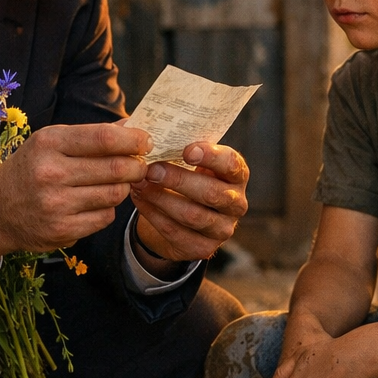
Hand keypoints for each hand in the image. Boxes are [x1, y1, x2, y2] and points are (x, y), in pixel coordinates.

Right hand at [0, 123, 150, 260]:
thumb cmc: (30, 169)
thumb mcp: (51, 142)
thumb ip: (91, 135)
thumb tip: (131, 126)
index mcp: (49, 143)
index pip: (104, 138)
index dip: (133, 140)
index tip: (146, 141)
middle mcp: (51, 173)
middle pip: (116, 168)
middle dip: (136, 166)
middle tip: (139, 165)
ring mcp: (56, 204)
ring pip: (115, 194)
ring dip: (123, 187)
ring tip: (115, 183)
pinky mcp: (62, 230)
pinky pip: (105, 217)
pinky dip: (108, 209)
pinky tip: (96, 203)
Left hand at [130, 142, 248, 262]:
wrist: (184, 213)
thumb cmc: (188, 175)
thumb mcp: (190, 160)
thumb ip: (181, 146)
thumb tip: (150, 129)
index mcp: (237, 175)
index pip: (232, 164)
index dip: (212, 157)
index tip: (186, 150)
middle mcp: (236, 203)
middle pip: (212, 193)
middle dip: (179, 180)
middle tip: (151, 170)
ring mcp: (223, 229)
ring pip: (193, 215)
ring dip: (162, 199)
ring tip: (139, 184)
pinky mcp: (204, 248)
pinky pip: (177, 233)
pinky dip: (154, 215)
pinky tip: (140, 200)